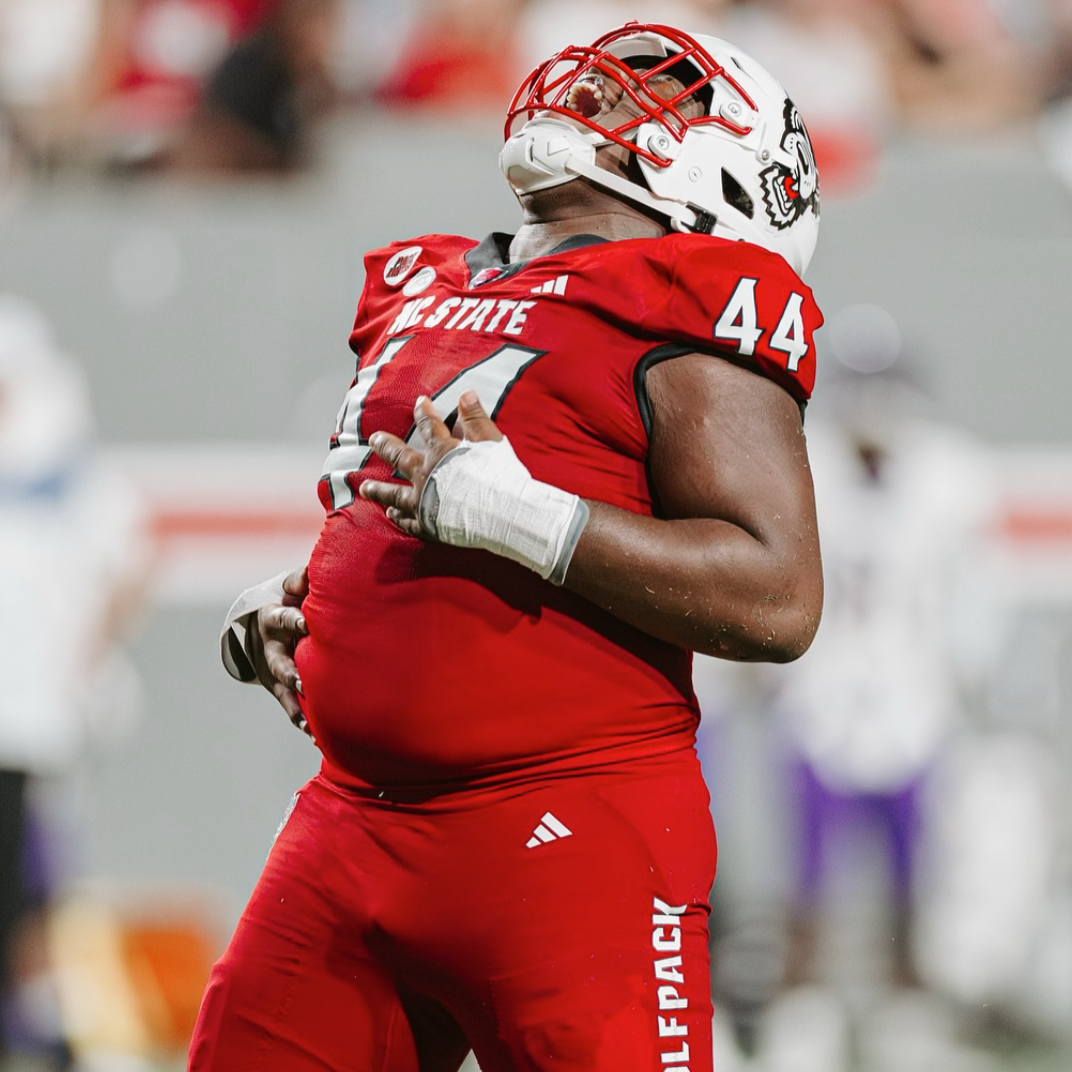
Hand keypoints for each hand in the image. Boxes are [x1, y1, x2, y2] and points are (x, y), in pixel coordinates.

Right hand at [248, 566, 310, 734]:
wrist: (259, 618)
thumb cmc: (288, 597)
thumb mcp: (291, 585)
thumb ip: (301, 578)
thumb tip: (310, 572)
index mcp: (274, 618)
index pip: (284, 618)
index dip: (294, 621)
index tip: (305, 624)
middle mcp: (271, 646)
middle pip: (278, 661)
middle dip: (290, 671)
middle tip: (301, 680)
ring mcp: (274, 669)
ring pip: (282, 690)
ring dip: (294, 704)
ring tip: (307, 722)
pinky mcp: (280, 686)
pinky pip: (290, 706)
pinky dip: (300, 720)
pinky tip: (314, 735)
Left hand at [360, 390, 502, 535]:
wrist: (499, 514)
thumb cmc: (498, 477)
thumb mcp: (491, 441)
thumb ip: (476, 418)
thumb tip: (466, 394)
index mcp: (442, 452)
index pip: (430, 426)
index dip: (424, 412)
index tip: (420, 402)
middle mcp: (425, 475)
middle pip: (400, 457)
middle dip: (386, 446)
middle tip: (374, 439)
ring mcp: (422, 501)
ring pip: (394, 493)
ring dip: (379, 488)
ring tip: (365, 486)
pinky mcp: (427, 525)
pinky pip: (407, 521)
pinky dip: (398, 517)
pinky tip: (391, 514)